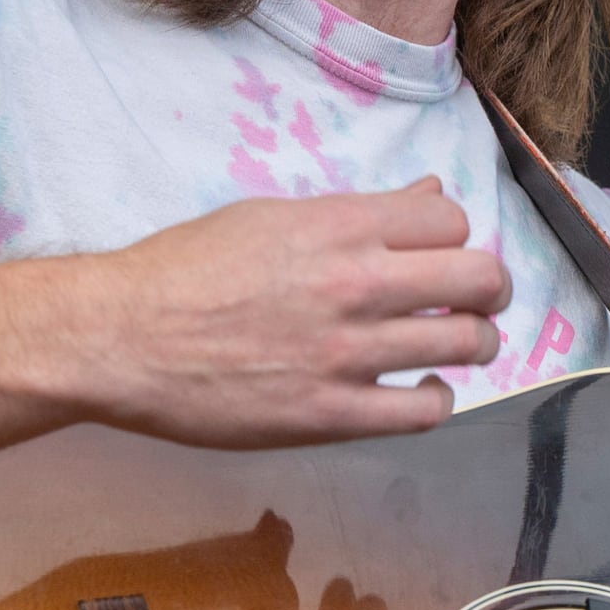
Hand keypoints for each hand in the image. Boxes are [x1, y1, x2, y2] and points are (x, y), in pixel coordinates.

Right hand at [0, 179, 507, 449]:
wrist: (120, 338)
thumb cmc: (185, 270)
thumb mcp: (271, 217)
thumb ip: (357, 212)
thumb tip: (428, 195)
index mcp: (338, 226)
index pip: (450, 217)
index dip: (455, 236)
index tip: (443, 254)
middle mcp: (354, 283)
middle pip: (478, 278)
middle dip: (490, 290)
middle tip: (477, 301)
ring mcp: (346, 353)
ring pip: (465, 344)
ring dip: (474, 344)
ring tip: (458, 347)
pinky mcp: (329, 414)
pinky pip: (423, 411)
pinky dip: (437, 400)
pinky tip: (422, 391)